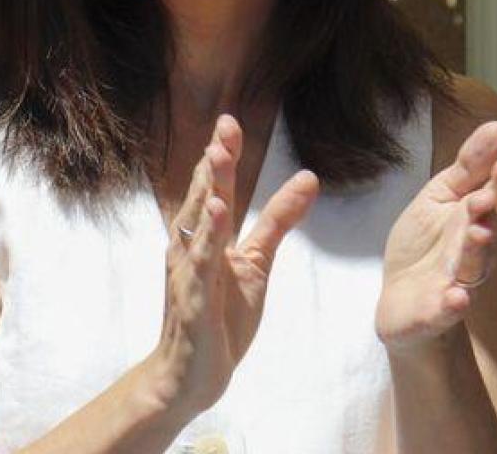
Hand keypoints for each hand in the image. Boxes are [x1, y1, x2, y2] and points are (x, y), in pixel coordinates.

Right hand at [151, 115, 319, 416]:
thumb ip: (277, 221)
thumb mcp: (256, 264)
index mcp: (205, 237)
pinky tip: (216, 212)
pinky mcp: (194, 300)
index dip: (222, 156)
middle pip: (205, 197)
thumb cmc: (220, 318)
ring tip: (219, 156)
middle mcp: (190, 248)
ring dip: (209, 189)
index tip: (230, 121)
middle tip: (225, 124)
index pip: (214, 188)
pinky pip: (202, 263)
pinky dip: (208, 236)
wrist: (191, 375)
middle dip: (215, 161)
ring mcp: (189, 273)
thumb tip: (307, 178)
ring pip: (199, 223)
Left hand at [376, 121, 496, 351]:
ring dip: (478, 252)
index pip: (495, 200)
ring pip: (473, 269)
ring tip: (479, 233)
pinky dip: (451, 305)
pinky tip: (455, 298)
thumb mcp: (441, 199)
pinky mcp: (435, 311)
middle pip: (487, 232)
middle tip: (487, 196)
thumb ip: (468, 168)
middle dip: (489, 215)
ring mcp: (457, 283)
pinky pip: (446, 310)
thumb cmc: (427, 245)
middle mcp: (474, 254)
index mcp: (475, 222)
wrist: (404, 302)